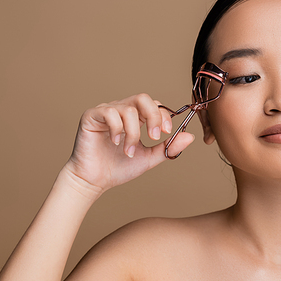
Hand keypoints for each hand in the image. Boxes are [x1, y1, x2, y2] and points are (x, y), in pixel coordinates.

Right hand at [63, 94, 194, 196]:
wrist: (94, 181)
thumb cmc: (119, 168)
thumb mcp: (149, 158)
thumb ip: (167, 147)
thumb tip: (190, 137)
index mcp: (135, 118)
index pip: (154, 105)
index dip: (163, 115)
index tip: (166, 132)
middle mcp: (121, 110)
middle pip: (143, 98)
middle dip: (153, 116)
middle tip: (154, 136)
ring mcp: (106, 111)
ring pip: (129, 110)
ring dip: (133, 133)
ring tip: (129, 151)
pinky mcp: (91, 116)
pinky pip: (109, 112)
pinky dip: (117, 129)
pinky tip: (115, 142)